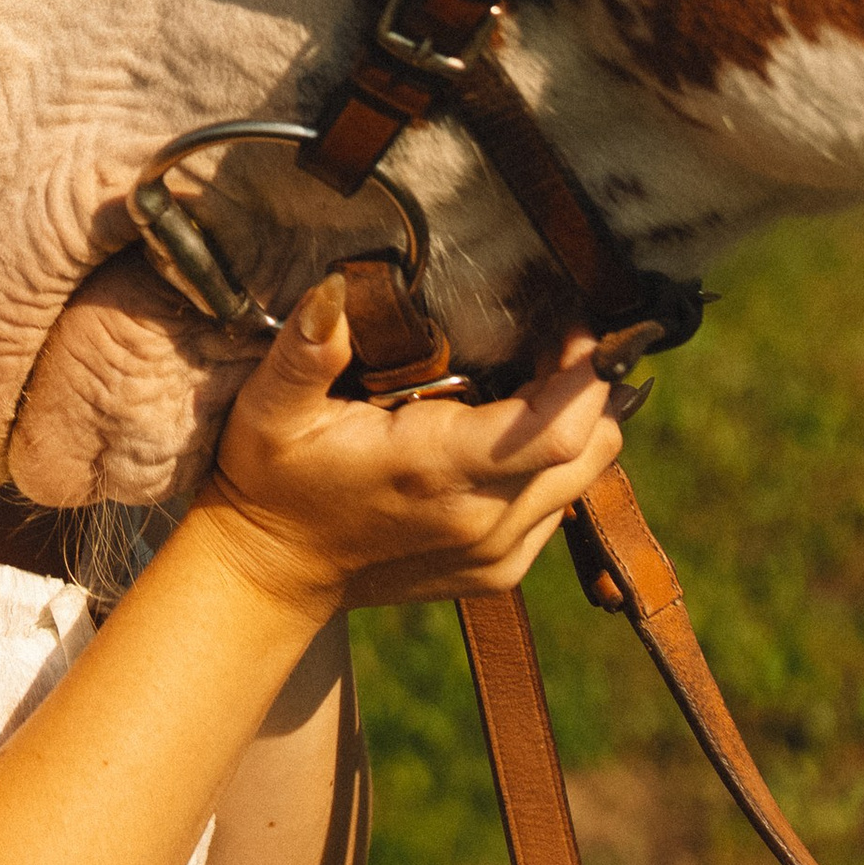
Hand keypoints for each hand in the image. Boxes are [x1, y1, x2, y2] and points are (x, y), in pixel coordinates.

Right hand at [193, 278, 623, 622]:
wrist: (271, 574)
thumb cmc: (271, 480)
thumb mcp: (271, 407)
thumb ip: (308, 348)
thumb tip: (336, 289)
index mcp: (435, 471)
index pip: (556, 431)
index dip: (587, 376)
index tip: (576, 327)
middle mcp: (482, 520)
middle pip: (593, 449)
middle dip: (590, 390)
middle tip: (556, 342)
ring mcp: (498, 555)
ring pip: (586, 477)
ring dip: (575, 425)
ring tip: (535, 381)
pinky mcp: (500, 572)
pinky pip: (560, 505)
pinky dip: (552, 464)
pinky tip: (506, 434)